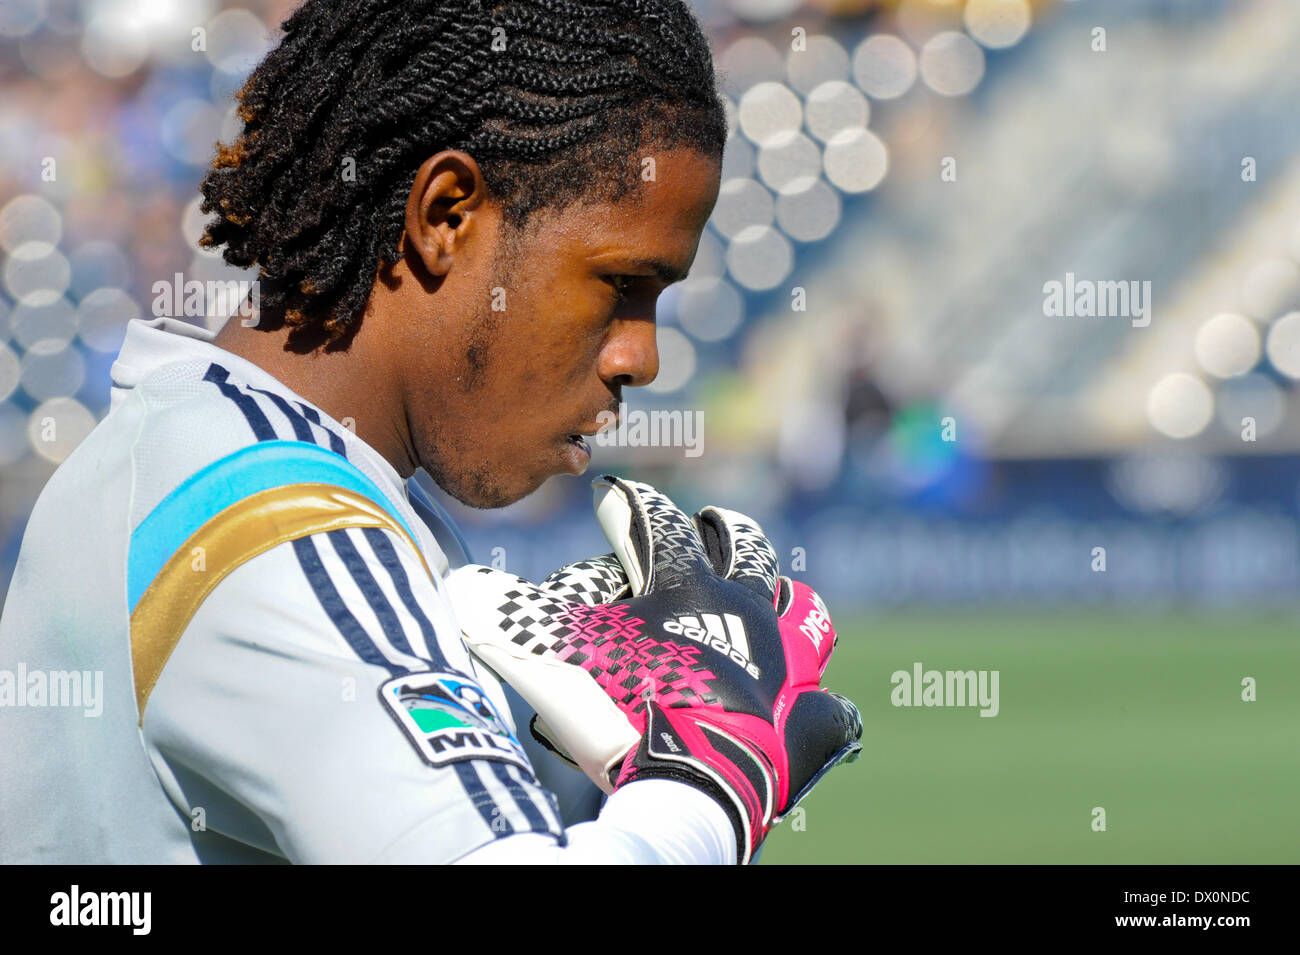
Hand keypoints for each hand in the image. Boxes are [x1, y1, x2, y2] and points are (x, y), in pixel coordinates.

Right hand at [446, 476, 861, 862]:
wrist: (682, 783)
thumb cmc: (613, 711)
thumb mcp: (547, 658)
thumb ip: (504, 618)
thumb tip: (459, 590)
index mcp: (681, 583)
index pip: (651, 518)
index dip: (627, 504)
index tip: (613, 499)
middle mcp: (741, 606)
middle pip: (743, 544)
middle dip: (721, 529)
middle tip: (706, 527)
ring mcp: (783, 661)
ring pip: (803, 609)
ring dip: (786, 602)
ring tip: (772, 603)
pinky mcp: (807, 718)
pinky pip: (830, 710)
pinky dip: (822, 711)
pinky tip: (815, 712)